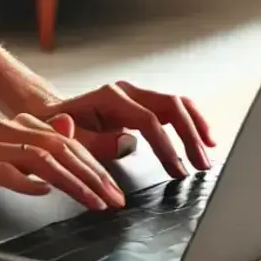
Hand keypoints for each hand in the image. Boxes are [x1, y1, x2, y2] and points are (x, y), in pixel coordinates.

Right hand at [0, 113, 126, 210]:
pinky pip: (7, 172)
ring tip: (94, 202)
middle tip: (115, 200)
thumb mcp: (2, 150)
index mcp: (18, 125)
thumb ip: (34, 145)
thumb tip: (69, 135)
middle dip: (94, 176)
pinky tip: (44, 193)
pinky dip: (28, 182)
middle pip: (63, 149)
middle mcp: (10, 130)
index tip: (113, 190)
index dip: (95, 166)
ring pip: (44, 160)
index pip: (68, 143)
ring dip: (73, 182)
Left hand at [31, 82, 215, 177]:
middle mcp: (127, 90)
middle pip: (169, 105)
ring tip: (208, 151)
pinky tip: (203, 138)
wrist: (52, 116)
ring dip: (196, 126)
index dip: (166, 146)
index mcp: (110, 97)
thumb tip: (128, 143)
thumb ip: (96, 141)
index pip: (148, 120)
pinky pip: (173, 107)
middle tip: (200, 164)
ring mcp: (136, 94)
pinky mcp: (142, 103)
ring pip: (176, 102)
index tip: (177, 170)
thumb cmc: (59, 130)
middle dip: (189, 135)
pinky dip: (191, 120)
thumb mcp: (68, 139)